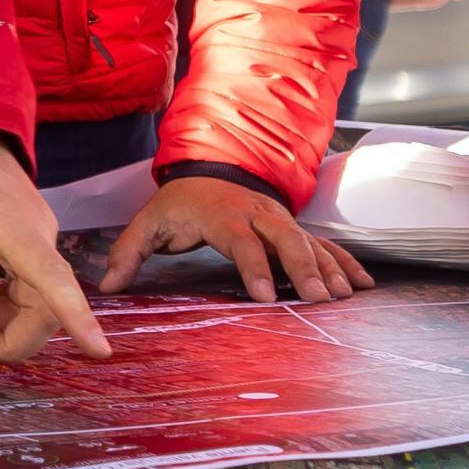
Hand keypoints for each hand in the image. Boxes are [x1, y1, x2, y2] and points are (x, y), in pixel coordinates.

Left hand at [0, 128, 107, 364]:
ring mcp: (38, 228)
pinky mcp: (31, 229)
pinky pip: (30, 277)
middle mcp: (37, 229)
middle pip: (44, 304)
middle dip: (8, 335)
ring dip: (0, 315)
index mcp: (10, 225)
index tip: (99, 351)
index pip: (53, 280)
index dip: (76, 319)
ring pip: (36, 294)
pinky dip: (3, 296)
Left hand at [100, 175, 372, 303]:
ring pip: (309, 242)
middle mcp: (257, 215)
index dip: (255, 267)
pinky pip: (324, 245)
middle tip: (317, 299)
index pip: (241, 242)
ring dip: (328, 268)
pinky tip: (362, 284)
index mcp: (222, 215)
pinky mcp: (294, 228)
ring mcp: (280, 220)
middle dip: (303, 268)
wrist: (210, 169)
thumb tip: (106, 286)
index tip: (266, 295)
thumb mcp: (149, 222)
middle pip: (285, 239)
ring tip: (342, 297)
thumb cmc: (180, 204)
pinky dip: (345, 262)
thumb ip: (128, 252)